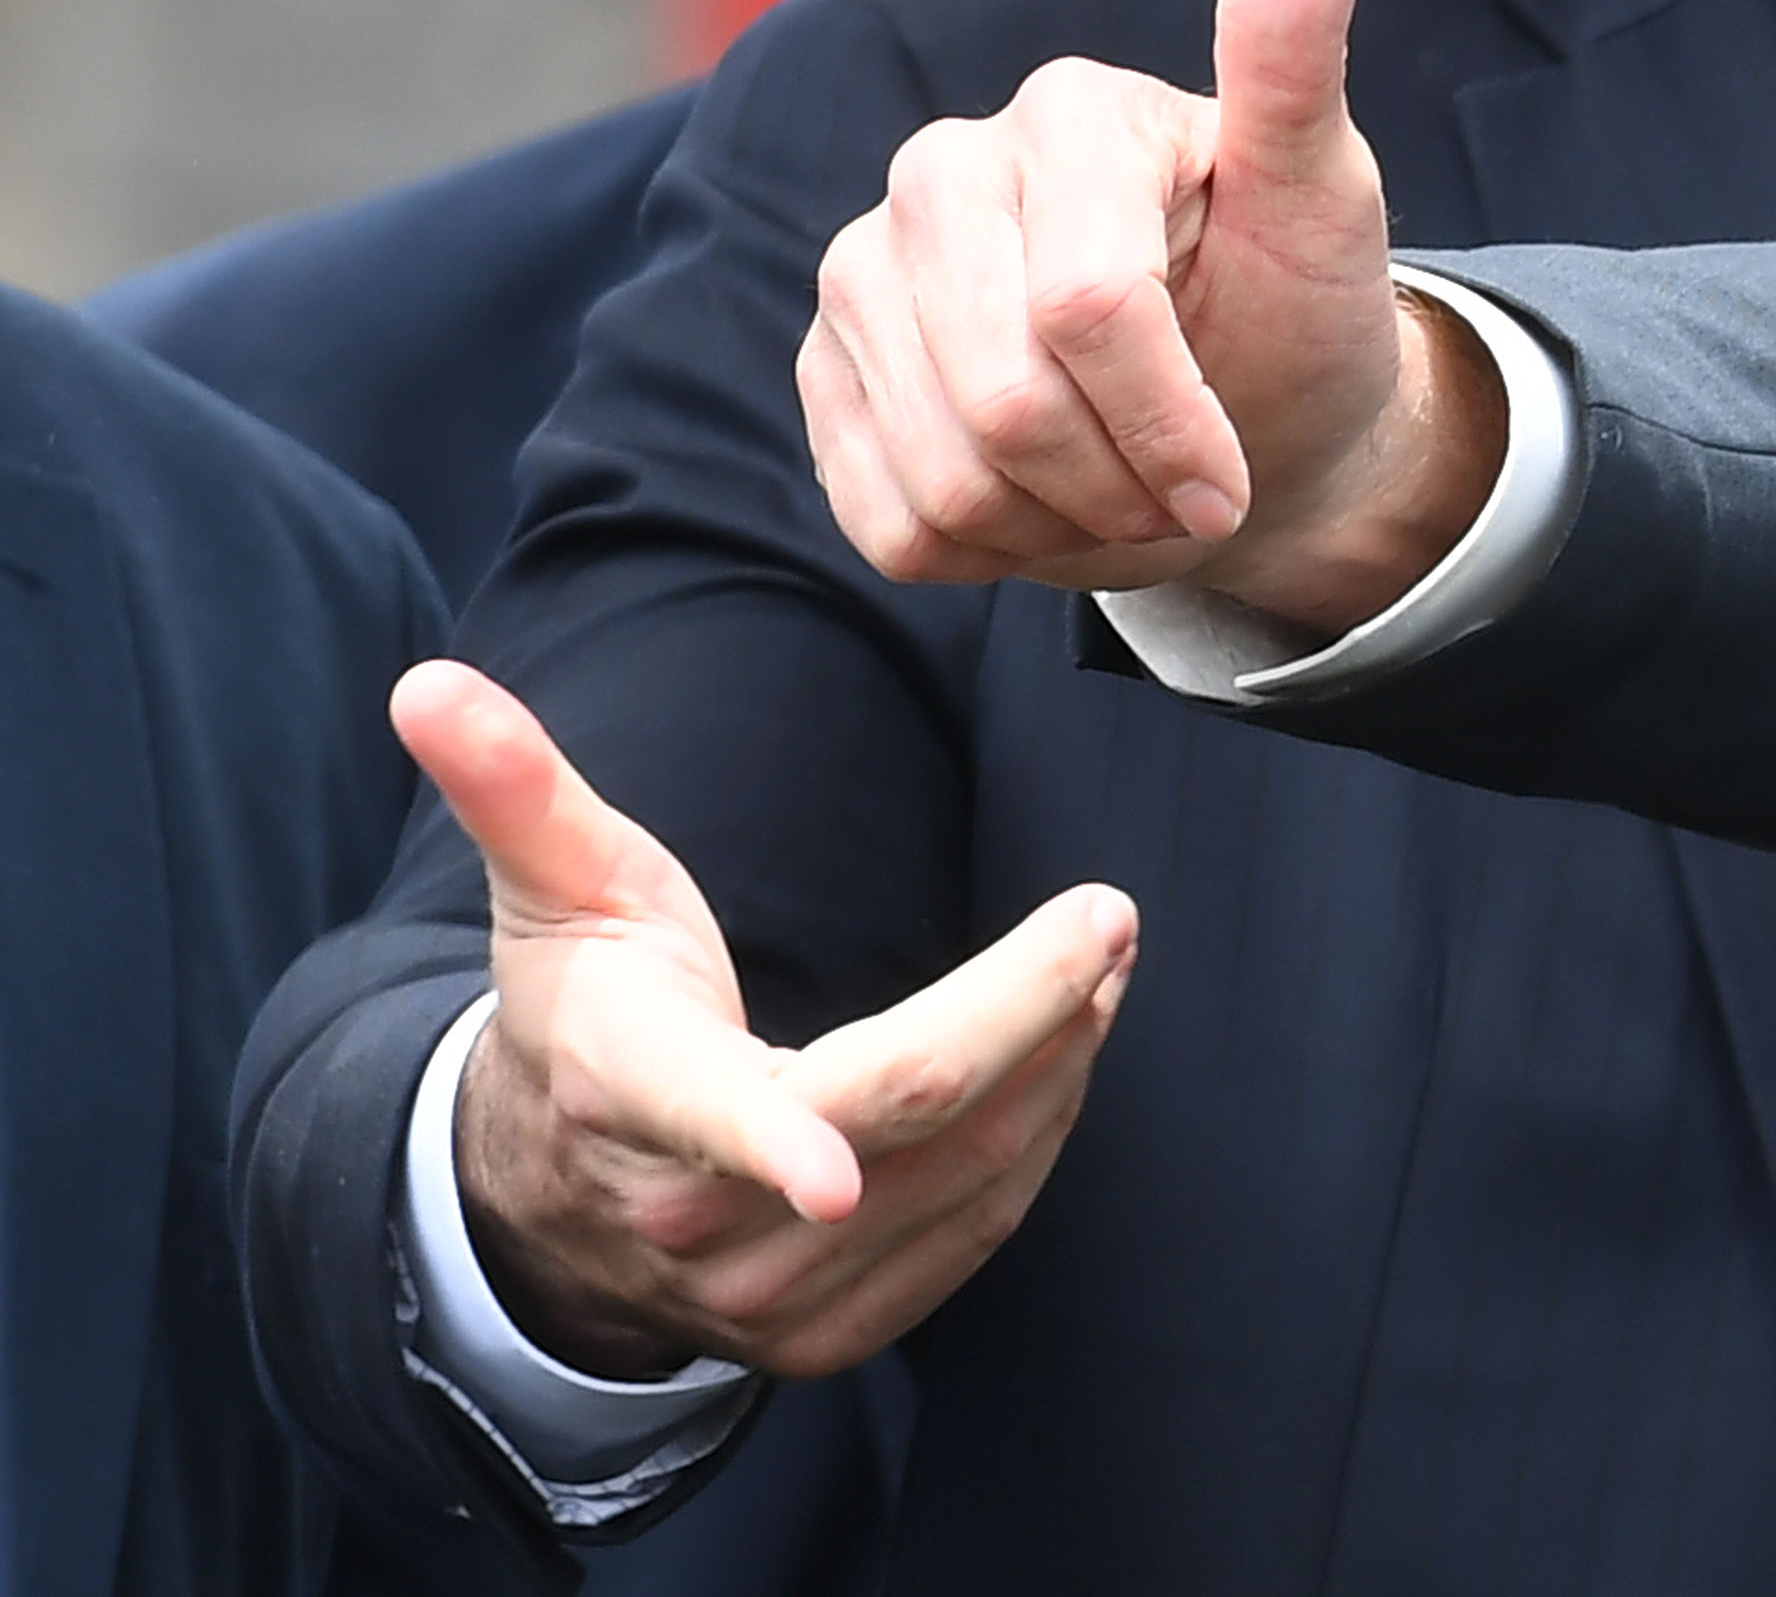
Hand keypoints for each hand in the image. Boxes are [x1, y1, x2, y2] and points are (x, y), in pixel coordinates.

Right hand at [402, 660, 1130, 1379]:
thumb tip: (428, 683)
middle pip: (909, 1112)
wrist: (558, 1194)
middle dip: (1033, 1007)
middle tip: (1110, 917)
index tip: (836, 1170)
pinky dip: (1042, 1135)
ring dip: (1061, 1061)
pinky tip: (1066, 1055)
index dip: (777, 1143)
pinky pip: (978, 1229)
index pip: (717, 1112)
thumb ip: (515, 787)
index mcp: (632, 1091)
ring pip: (967, 1174)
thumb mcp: (555, 889)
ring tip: (1102, 963)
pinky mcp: (824, 1331)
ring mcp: (760, 1291)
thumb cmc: (587, 1006)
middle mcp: (692, 1213)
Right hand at [801, 0, 1499, 637]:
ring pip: (941, 473)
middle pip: (1005, 402)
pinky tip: (1046, 496)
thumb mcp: (1327, 195)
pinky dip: (986, 549)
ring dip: (1060, 520)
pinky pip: (884, 517)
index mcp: (1064, 112)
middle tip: (1188, 486)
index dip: (1170, 422)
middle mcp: (940, 171)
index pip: (1089, 309)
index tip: (1234, 474)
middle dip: (1120, 479)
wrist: (1250, 428)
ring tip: (1124, 482)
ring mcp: (864, 270)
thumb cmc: (1296, 307)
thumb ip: (1298, 52)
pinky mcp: (825, 369)